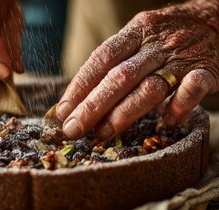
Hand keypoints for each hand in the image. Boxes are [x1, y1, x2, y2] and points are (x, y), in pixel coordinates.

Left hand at [56, 0, 218, 139]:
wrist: (216, 19)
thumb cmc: (167, 36)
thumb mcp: (138, 37)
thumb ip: (115, 62)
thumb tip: (81, 96)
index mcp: (134, 33)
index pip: (101, 59)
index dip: (79, 85)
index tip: (63, 110)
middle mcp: (154, 45)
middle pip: (119, 77)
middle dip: (92, 106)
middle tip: (73, 129)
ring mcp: (180, 58)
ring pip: (149, 88)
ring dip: (123, 114)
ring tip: (103, 134)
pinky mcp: (206, 70)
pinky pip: (191, 90)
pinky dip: (176, 108)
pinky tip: (163, 125)